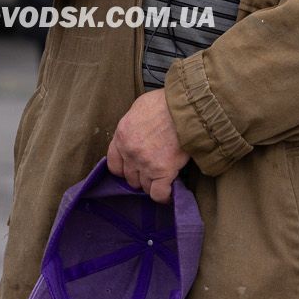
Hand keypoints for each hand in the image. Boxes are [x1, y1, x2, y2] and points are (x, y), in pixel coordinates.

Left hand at [107, 89, 189, 203]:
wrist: (184, 106)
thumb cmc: (164, 103)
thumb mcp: (138, 108)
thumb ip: (133, 126)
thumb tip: (137, 134)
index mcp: (121, 136)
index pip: (113, 165)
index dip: (125, 169)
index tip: (134, 168)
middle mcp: (130, 153)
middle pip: (130, 178)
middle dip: (140, 176)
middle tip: (153, 169)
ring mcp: (145, 164)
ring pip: (144, 187)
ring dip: (153, 184)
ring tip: (164, 176)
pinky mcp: (163, 172)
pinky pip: (159, 194)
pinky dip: (164, 196)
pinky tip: (170, 191)